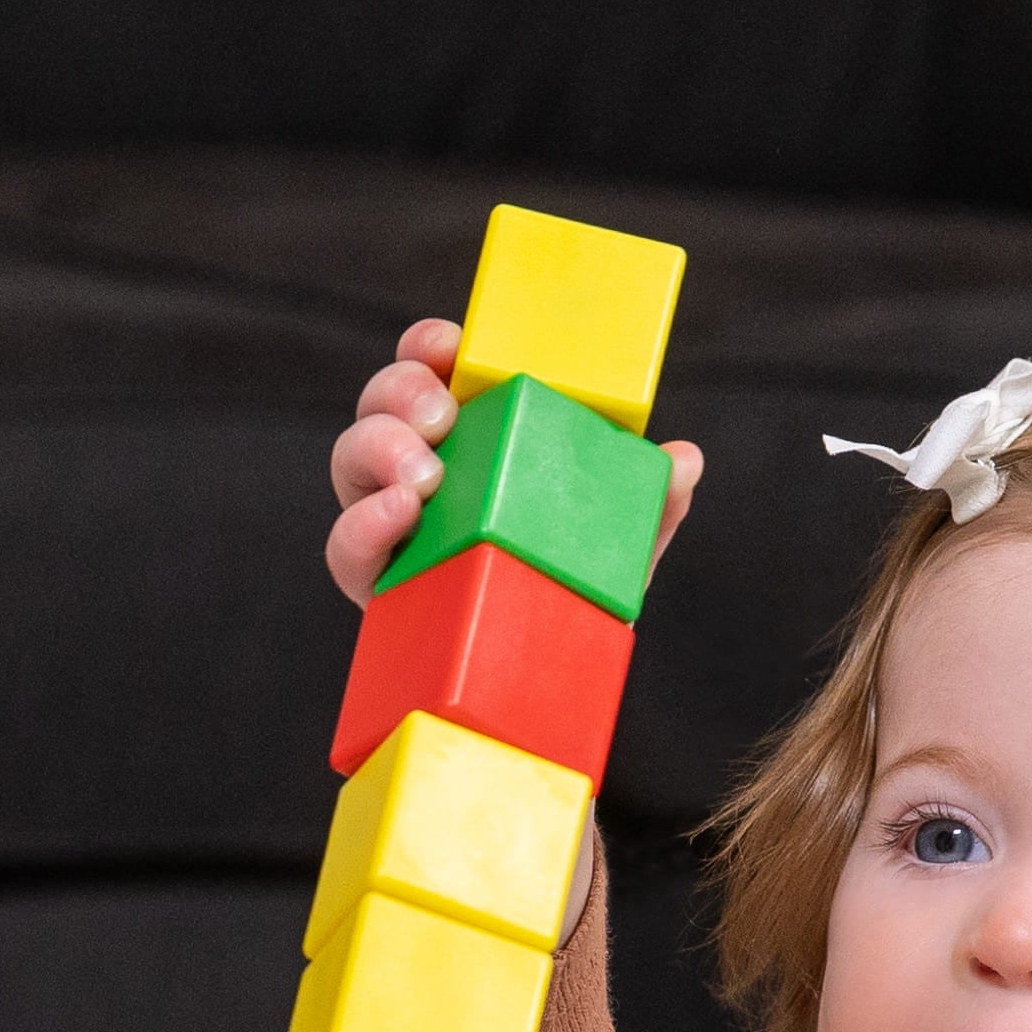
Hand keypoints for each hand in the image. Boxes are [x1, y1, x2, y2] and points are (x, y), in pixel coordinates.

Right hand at [326, 313, 705, 613]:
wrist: (545, 686)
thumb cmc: (572, 594)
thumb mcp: (617, 544)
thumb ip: (649, 502)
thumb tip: (684, 461)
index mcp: (472, 442)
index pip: (432, 374)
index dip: (427, 348)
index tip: (446, 344)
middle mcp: (420, 473)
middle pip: (379, 405)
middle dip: (398, 393)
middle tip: (440, 416)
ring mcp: (390, 526)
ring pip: (352, 461)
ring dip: (378, 449)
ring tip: (423, 477)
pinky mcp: (376, 584)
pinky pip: (347, 547)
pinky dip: (362, 524)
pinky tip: (396, 515)